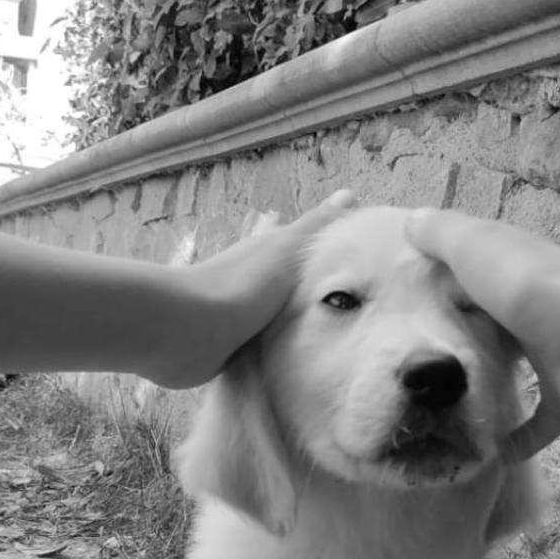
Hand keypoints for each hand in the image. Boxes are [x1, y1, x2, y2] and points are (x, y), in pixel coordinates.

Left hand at [154, 189, 355, 387]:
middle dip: (321, 300)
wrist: (193, 331)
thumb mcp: (290, 249)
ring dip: (302, 329)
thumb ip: (318, 227)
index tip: (366, 275)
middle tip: (361, 318)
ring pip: (282, 321)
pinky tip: (303, 365)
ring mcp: (242, 318)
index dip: (333, 260)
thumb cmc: (244, 284)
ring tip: (339, 346)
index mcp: (269, 254)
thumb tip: (349, 193)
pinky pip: (267, 351)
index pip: (307, 253)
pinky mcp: (233, 350)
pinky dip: (282, 355)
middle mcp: (255, 283)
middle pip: (296, 289)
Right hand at [407, 208, 559, 456]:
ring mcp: (555, 356)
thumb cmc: (536, 288)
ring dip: (484, 388)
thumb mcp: (477, 246)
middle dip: (459, 341)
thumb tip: (410, 219)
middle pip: (491, 324)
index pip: (471, 274)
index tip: (398, 310)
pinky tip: (486, 456)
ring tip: (438, 412)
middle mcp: (534, 310)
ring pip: (514, 372)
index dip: (438, 286)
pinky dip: (517, 440)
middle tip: (409, 371)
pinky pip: (539, 423)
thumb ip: (442, 235)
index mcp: (512, 271)